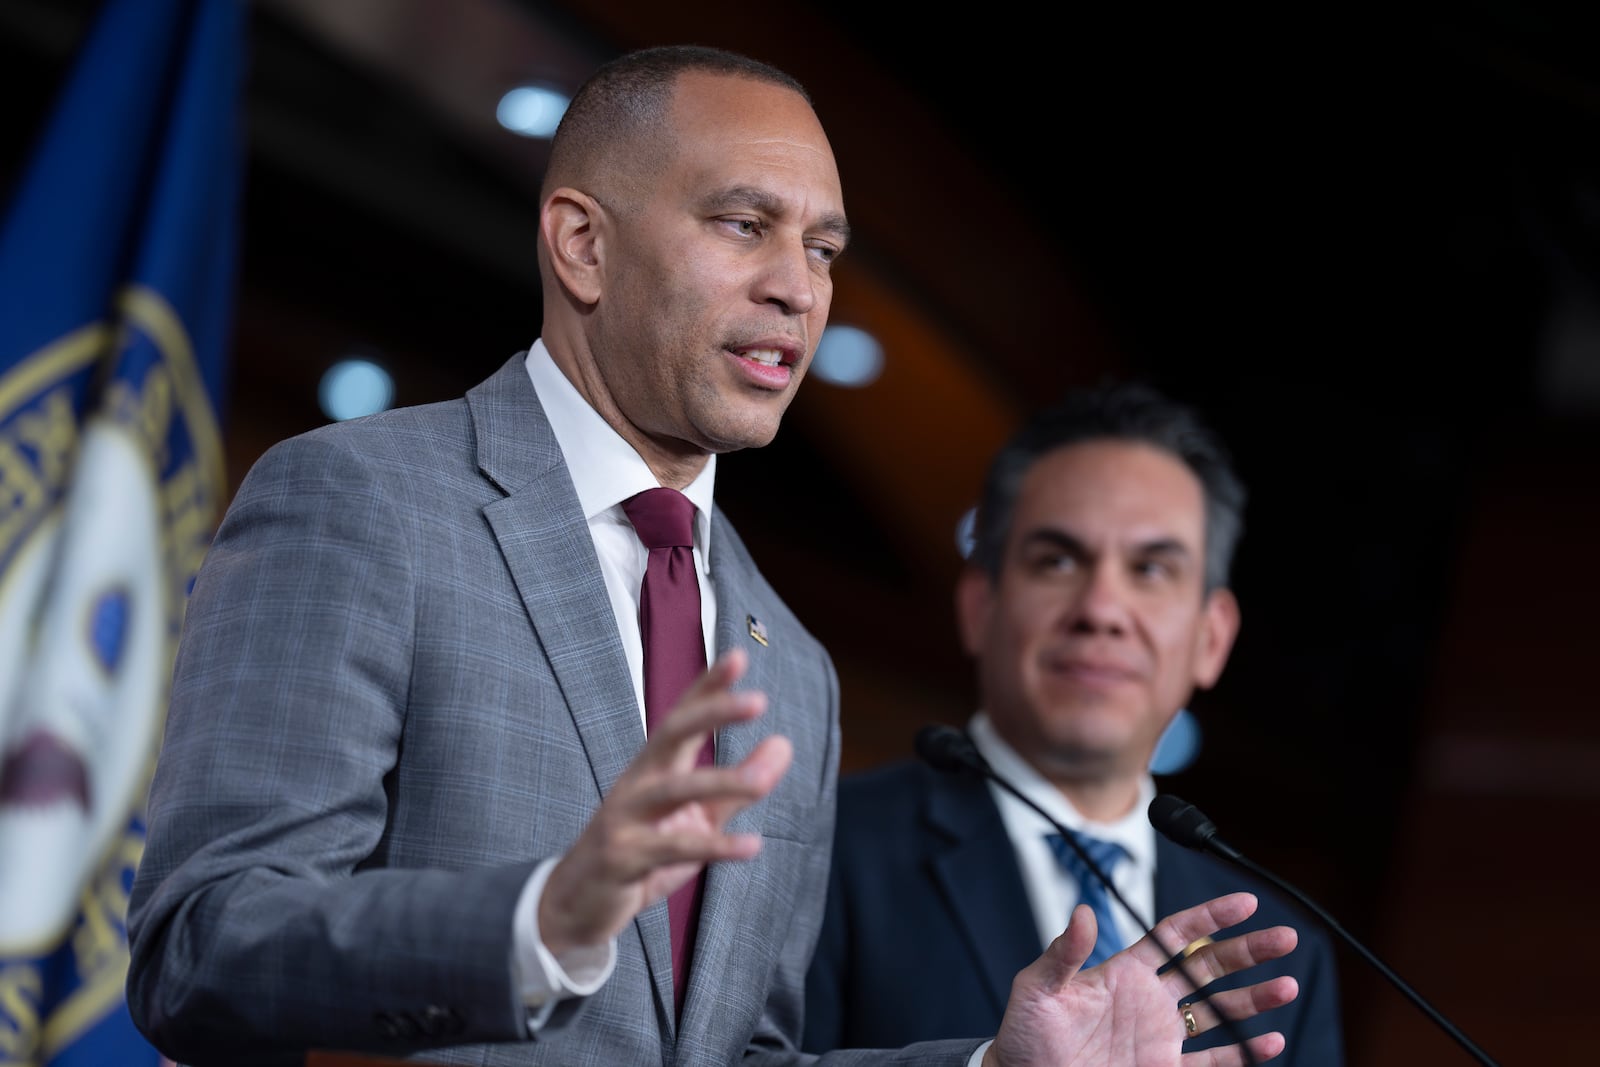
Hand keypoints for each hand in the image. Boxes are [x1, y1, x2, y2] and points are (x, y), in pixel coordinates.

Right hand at [538, 647, 791, 954]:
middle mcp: (637, 783)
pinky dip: (715, 847)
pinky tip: (751, 844)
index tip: (738, 656)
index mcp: (653, 767)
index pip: (683, 717)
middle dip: (712, 714)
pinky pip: (672, 848)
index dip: (708, 687)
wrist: (576, 903)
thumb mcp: (696, 817)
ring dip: (722, 781)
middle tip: (758, 700)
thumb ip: (739, 785)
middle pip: (672, 735)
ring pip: (674, 790)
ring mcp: (624, 818)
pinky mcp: (622, 858)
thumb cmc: (641, 851)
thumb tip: (784, 744)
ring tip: (764, 781)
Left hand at [987, 892, 1298, 1066]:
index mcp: (1124, 972)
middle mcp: (1150, 1000)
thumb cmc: (1025, 1034)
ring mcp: (1160, 1037)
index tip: (1246, 902)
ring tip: (1287, 985)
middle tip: (1284, 938)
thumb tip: (1084, 912)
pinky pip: (1213, 1061)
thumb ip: (1064, 953)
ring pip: (1219, 1012)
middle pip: (1208, 967)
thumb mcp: (1037, 988)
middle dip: (1247, 951)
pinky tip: (1269, 1041)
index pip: (1175, 935)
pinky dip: (1243, 1053)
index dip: (1210, 917)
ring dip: (1254, 999)